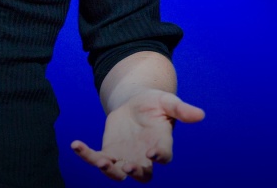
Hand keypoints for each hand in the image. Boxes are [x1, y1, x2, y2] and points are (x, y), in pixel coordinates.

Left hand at [70, 88, 204, 181]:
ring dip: (109, 171)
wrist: (135, 104)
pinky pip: (97, 158)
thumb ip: (181, 109)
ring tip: (100, 162)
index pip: (163, 155)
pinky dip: (86, 154)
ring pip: (118, 172)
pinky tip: (75, 144)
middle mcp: (144, 157)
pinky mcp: (109, 153)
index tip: (153, 153)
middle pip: (142, 174)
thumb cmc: (155, 104)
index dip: (160, 156)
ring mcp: (125, 157)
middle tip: (129, 166)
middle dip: (136, 172)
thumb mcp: (167, 101)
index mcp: (161, 144)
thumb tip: (201, 114)